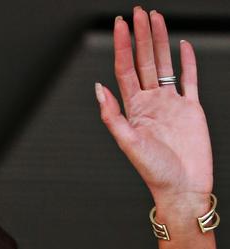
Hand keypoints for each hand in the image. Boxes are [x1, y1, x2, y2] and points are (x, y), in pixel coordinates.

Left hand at [96, 7, 212, 207]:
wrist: (183, 188)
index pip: (126, 70)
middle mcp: (152, 104)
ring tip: (155, 18)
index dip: (122, 46)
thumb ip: (113, 117)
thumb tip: (99, 89)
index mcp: (134, 111)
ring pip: (165, 65)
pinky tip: (183, 46)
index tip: (119, 24)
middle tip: (137, 12)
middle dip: (140, 36)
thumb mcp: (130, 144)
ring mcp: (171, 105)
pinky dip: (187, 62)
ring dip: (160, 42)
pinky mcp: (191, 109)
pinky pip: (189, 80)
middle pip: (144, 62)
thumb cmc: (156, 173)